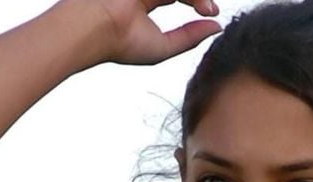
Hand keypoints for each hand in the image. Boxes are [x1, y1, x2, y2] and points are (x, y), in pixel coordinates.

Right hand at [84, 0, 221, 64]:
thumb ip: (190, 37)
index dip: (197, 0)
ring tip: (205, 8)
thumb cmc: (122, 43)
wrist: (95, 29)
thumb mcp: (164, 46)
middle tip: (210, 10)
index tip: (212, 13)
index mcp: (142, 2)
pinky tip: (197, 4)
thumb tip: (217, 27)